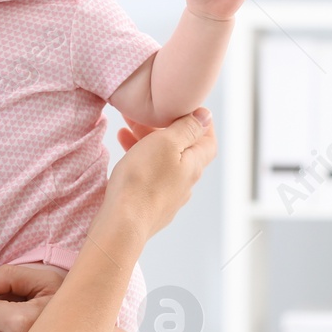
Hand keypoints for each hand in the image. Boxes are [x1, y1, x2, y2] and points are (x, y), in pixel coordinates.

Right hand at [105, 109, 217, 237]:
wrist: (123, 224)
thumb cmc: (143, 180)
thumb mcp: (166, 143)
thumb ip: (187, 128)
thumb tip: (206, 116)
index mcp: (193, 165)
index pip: (208, 140)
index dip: (201, 123)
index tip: (186, 108)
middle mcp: (184, 182)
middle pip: (181, 149)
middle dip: (164, 129)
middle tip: (145, 115)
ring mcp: (167, 196)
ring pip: (161, 162)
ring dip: (147, 143)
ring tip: (124, 129)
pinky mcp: (149, 205)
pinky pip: (148, 176)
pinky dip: (139, 161)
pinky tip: (124, 156)